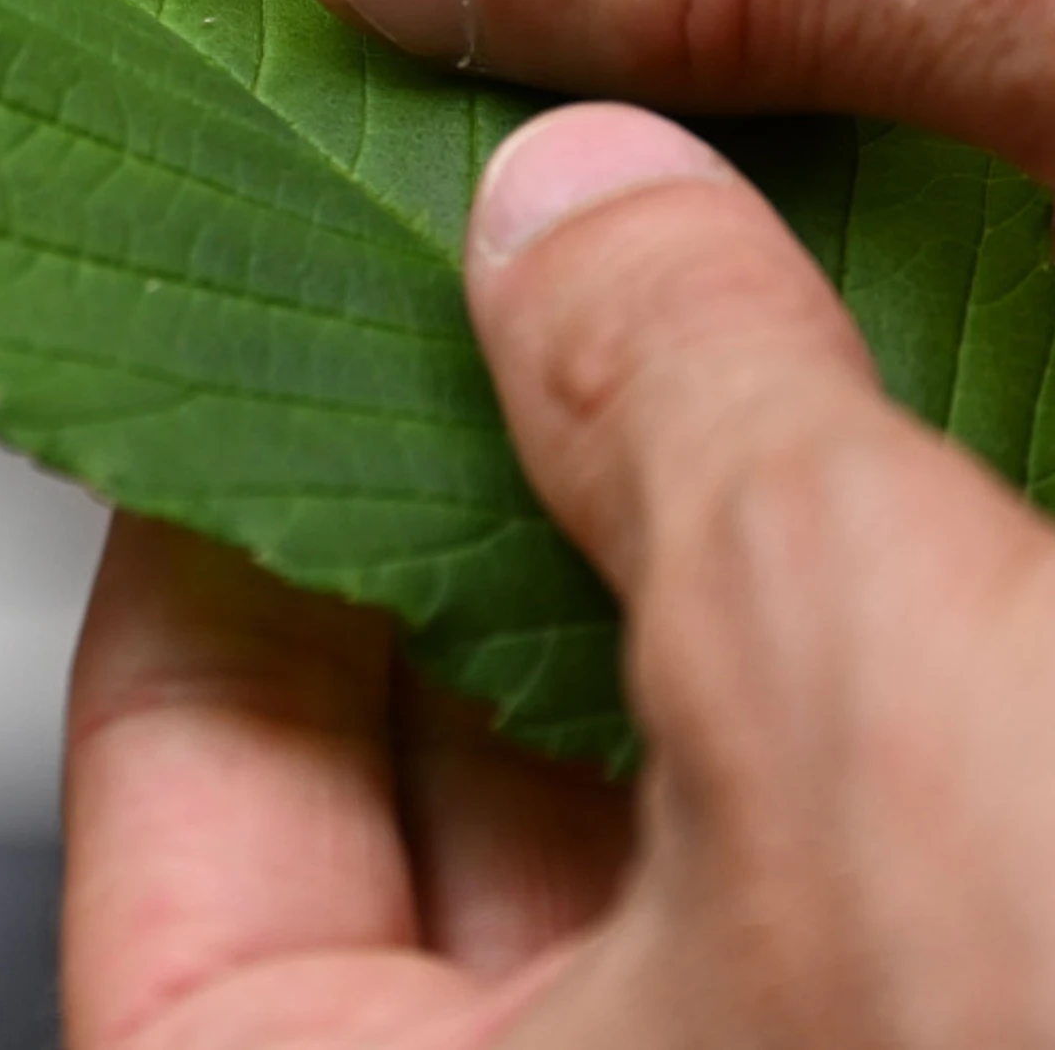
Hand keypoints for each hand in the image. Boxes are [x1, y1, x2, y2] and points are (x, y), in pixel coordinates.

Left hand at [64, 105, 1054, 1047]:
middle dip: (462, 511)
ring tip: (684, 331)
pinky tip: (871, 485)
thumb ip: (675, 405)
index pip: (182, 790)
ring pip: (621, 807)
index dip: (216, 520)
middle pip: (402, 788)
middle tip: (489, 284)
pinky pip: (802, 846)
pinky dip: (816, 660)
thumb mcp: (865, 676)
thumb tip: (561, 208)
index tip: (272, 327)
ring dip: (658, 562)